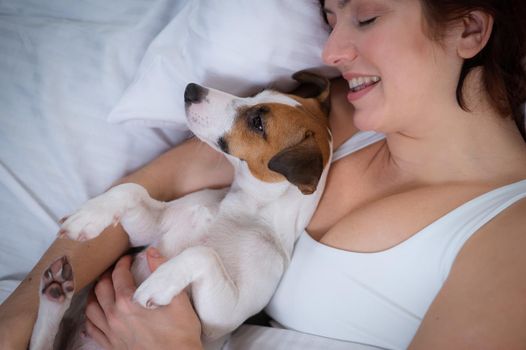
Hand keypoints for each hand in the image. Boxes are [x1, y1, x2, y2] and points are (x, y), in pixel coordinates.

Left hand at [85, 248, 201, 348]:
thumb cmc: (181, 333)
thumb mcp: (178, 299)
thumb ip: (163, 271)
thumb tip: (151, 251)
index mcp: (128, 303)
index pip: (118, 275)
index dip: (122, 262)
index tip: (129, 257)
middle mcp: (114, 317)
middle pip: (100, 288)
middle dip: (107, 274)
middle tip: (117, 268)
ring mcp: (110, 333)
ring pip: (91, 308)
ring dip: (95, 294)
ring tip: (104, 287)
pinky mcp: (110, 346)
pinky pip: (91, 328)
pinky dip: (91, 316)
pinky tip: (98, 312)